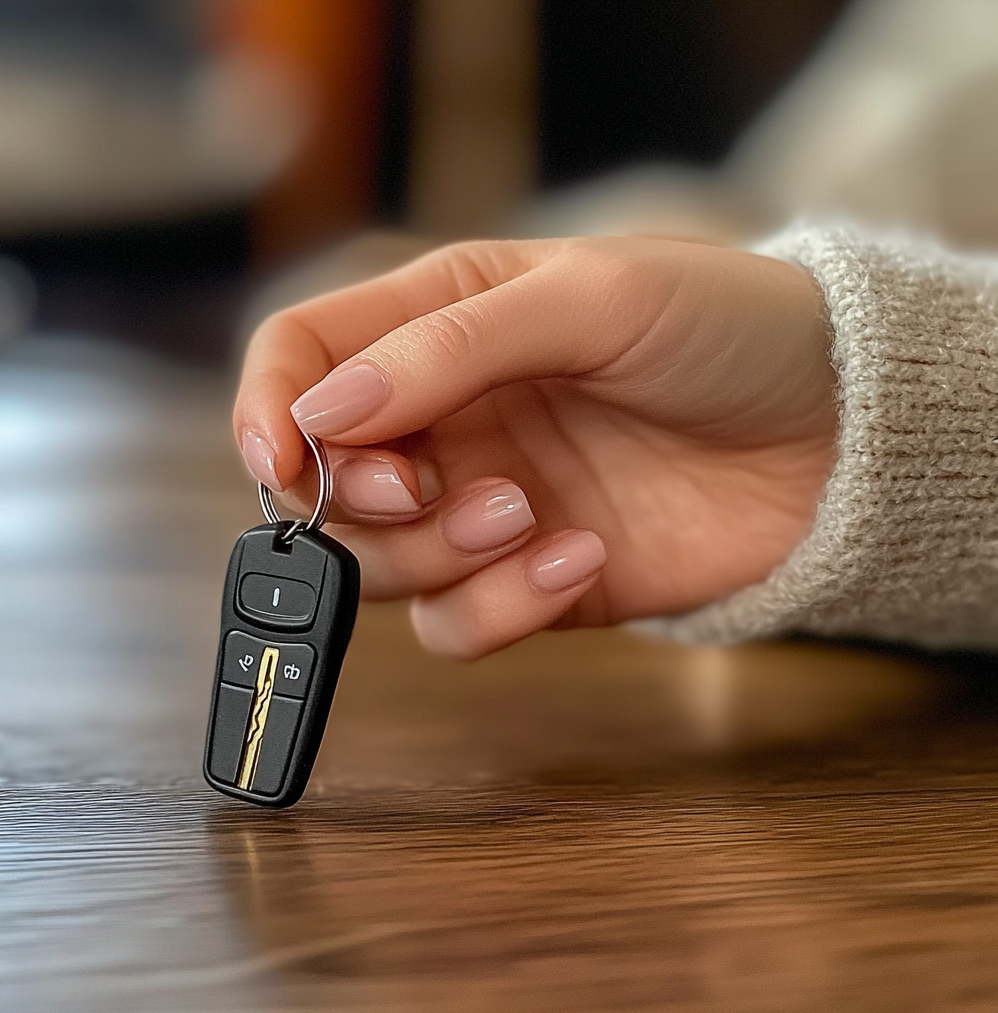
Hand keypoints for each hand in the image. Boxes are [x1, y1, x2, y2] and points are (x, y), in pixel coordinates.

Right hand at [234, 237, 835, 657]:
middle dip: (358, 500)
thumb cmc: (723, 328)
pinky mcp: (532, 580)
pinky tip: (582, 557)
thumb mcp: (593, 300)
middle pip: (325, 483)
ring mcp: (484, 504)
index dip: (269, 407)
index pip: (302, 358)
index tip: (285, 459)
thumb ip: (453, 348)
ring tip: (529, 513)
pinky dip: (504, 605)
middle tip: (426, 488)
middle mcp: (447, 419)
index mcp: (440, 322)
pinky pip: (462, 624)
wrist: (832, 430)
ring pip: (386, 565)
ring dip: (439, 552)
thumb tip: (323, 414)